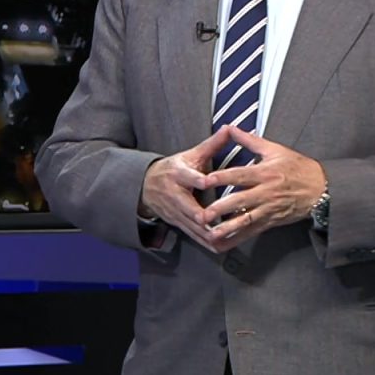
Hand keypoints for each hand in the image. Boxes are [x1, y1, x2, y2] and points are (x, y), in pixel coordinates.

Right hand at [140, 127, 232, 253]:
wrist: (146, 185)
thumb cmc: (174, 168)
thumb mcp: (190, 155)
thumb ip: (212, 145)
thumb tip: (229, 128)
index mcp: (178, 173)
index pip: (188, 176)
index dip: (197, 178)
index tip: (207, 181)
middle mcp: (174, 194)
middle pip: (188, 206)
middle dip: (201, 215)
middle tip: (216, 220)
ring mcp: (175, 211)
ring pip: (191, 224)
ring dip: (207, 232)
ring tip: (224, 237)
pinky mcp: (177, 223)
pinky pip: (193, 235)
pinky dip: (206, 241)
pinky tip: (220, 246)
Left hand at [198, 126, 326, 252]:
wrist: (322, 189)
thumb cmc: (298, 167)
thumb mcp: (275, 150)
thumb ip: (249, 140)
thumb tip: (230, 127)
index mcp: (265, 173)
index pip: (240, 175)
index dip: (222, 178)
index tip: (205, 181)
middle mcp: (266, 192)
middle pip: (240, 201)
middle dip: (221, 208)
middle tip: (203, 214)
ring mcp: (268, 209)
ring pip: (246, 220)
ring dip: (228, 228)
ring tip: (211, 233)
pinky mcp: (271, 221)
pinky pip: (252, 231)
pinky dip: (238, 237)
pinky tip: (225, 242)